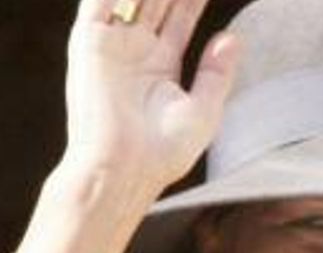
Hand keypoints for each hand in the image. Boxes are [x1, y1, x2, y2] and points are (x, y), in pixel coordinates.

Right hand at [62, 0, 239, 202]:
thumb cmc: (165, 150)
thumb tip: (233, 37)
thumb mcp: (204, 109)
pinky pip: (100, 2)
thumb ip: (217, 72)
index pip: (180, 17)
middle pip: (158, 0)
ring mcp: (112, 45)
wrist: (126, 166)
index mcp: (160, 66)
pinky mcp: (90, 43)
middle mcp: (134, 51)